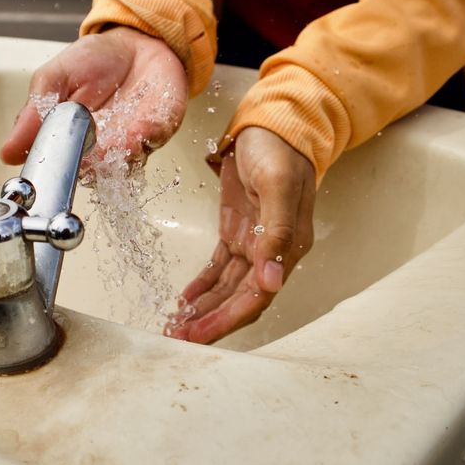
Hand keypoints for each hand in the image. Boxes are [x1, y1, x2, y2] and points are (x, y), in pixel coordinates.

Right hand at [1, 27, 187, 166]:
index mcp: (68, 142)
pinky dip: (144, 136)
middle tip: (79, 151)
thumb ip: (34, 114)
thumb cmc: (92, 61)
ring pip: (121, 165)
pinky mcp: (157, 132)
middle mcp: (98, 151)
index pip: (57, 168)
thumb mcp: (52, 79)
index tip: (49, 163)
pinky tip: (137, 128)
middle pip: (90, 173)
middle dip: (86, 164)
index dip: (53, 170)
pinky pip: (151, 140)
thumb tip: (6, 152)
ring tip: (107, 140)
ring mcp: (129, 145)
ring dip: (115, 154)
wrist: (136, 42)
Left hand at [167, 126, 315, 343]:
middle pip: (239, 300)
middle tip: (178, 339)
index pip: (257, 297)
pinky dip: (202, 287)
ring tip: (176, 328)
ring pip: (227, 289)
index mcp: (287, 246)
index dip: (228, 319)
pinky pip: (219, 269)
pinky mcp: (237, 232)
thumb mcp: (277, 186)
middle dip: (210, 322)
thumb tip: (271, 282)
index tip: (199, 335)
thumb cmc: (280, 150)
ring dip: (203, 309)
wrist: (275, 124)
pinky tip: (185, 301)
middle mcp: (272, 251)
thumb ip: (276, 233)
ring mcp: (254, 242)